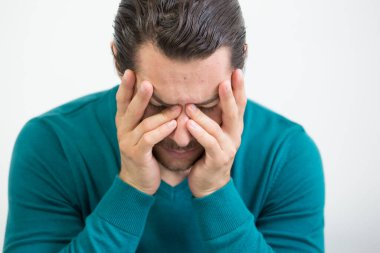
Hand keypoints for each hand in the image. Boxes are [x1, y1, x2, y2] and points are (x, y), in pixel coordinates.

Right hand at [115, 70, 180, 194]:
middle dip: (139, 95)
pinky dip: (162, 131)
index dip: (125, 86)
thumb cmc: (145, 152)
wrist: (138, 182)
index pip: (122, 101)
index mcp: (123, 122)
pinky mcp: (137, 154)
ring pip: (144, 124)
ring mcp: (128, 143)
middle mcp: (122, 130)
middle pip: (130, 109)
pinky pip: (149, 139)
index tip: (131, 70)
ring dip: (162, 115)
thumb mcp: (142, 132)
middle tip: (149, 82)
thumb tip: (157, 94)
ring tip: (178, 107)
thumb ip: (146, 116)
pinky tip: (173, 124)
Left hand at [185, 69, 246, 197]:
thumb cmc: (208, 154)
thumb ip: (211, 116)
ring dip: (203, 116)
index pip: (239, 104)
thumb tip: (202, 92)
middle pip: (234, 113)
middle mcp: (234, 135)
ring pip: (217, 129)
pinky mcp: (217, 159)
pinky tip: (189, 124)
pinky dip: (199, 133)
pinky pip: (208, 144)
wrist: (209, 183)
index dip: (239, 88)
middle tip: (225, 80)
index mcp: (233, 127)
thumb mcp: (212, 132)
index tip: (237, 71)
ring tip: (190, 105)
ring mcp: (228, 148)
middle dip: (230, 96)